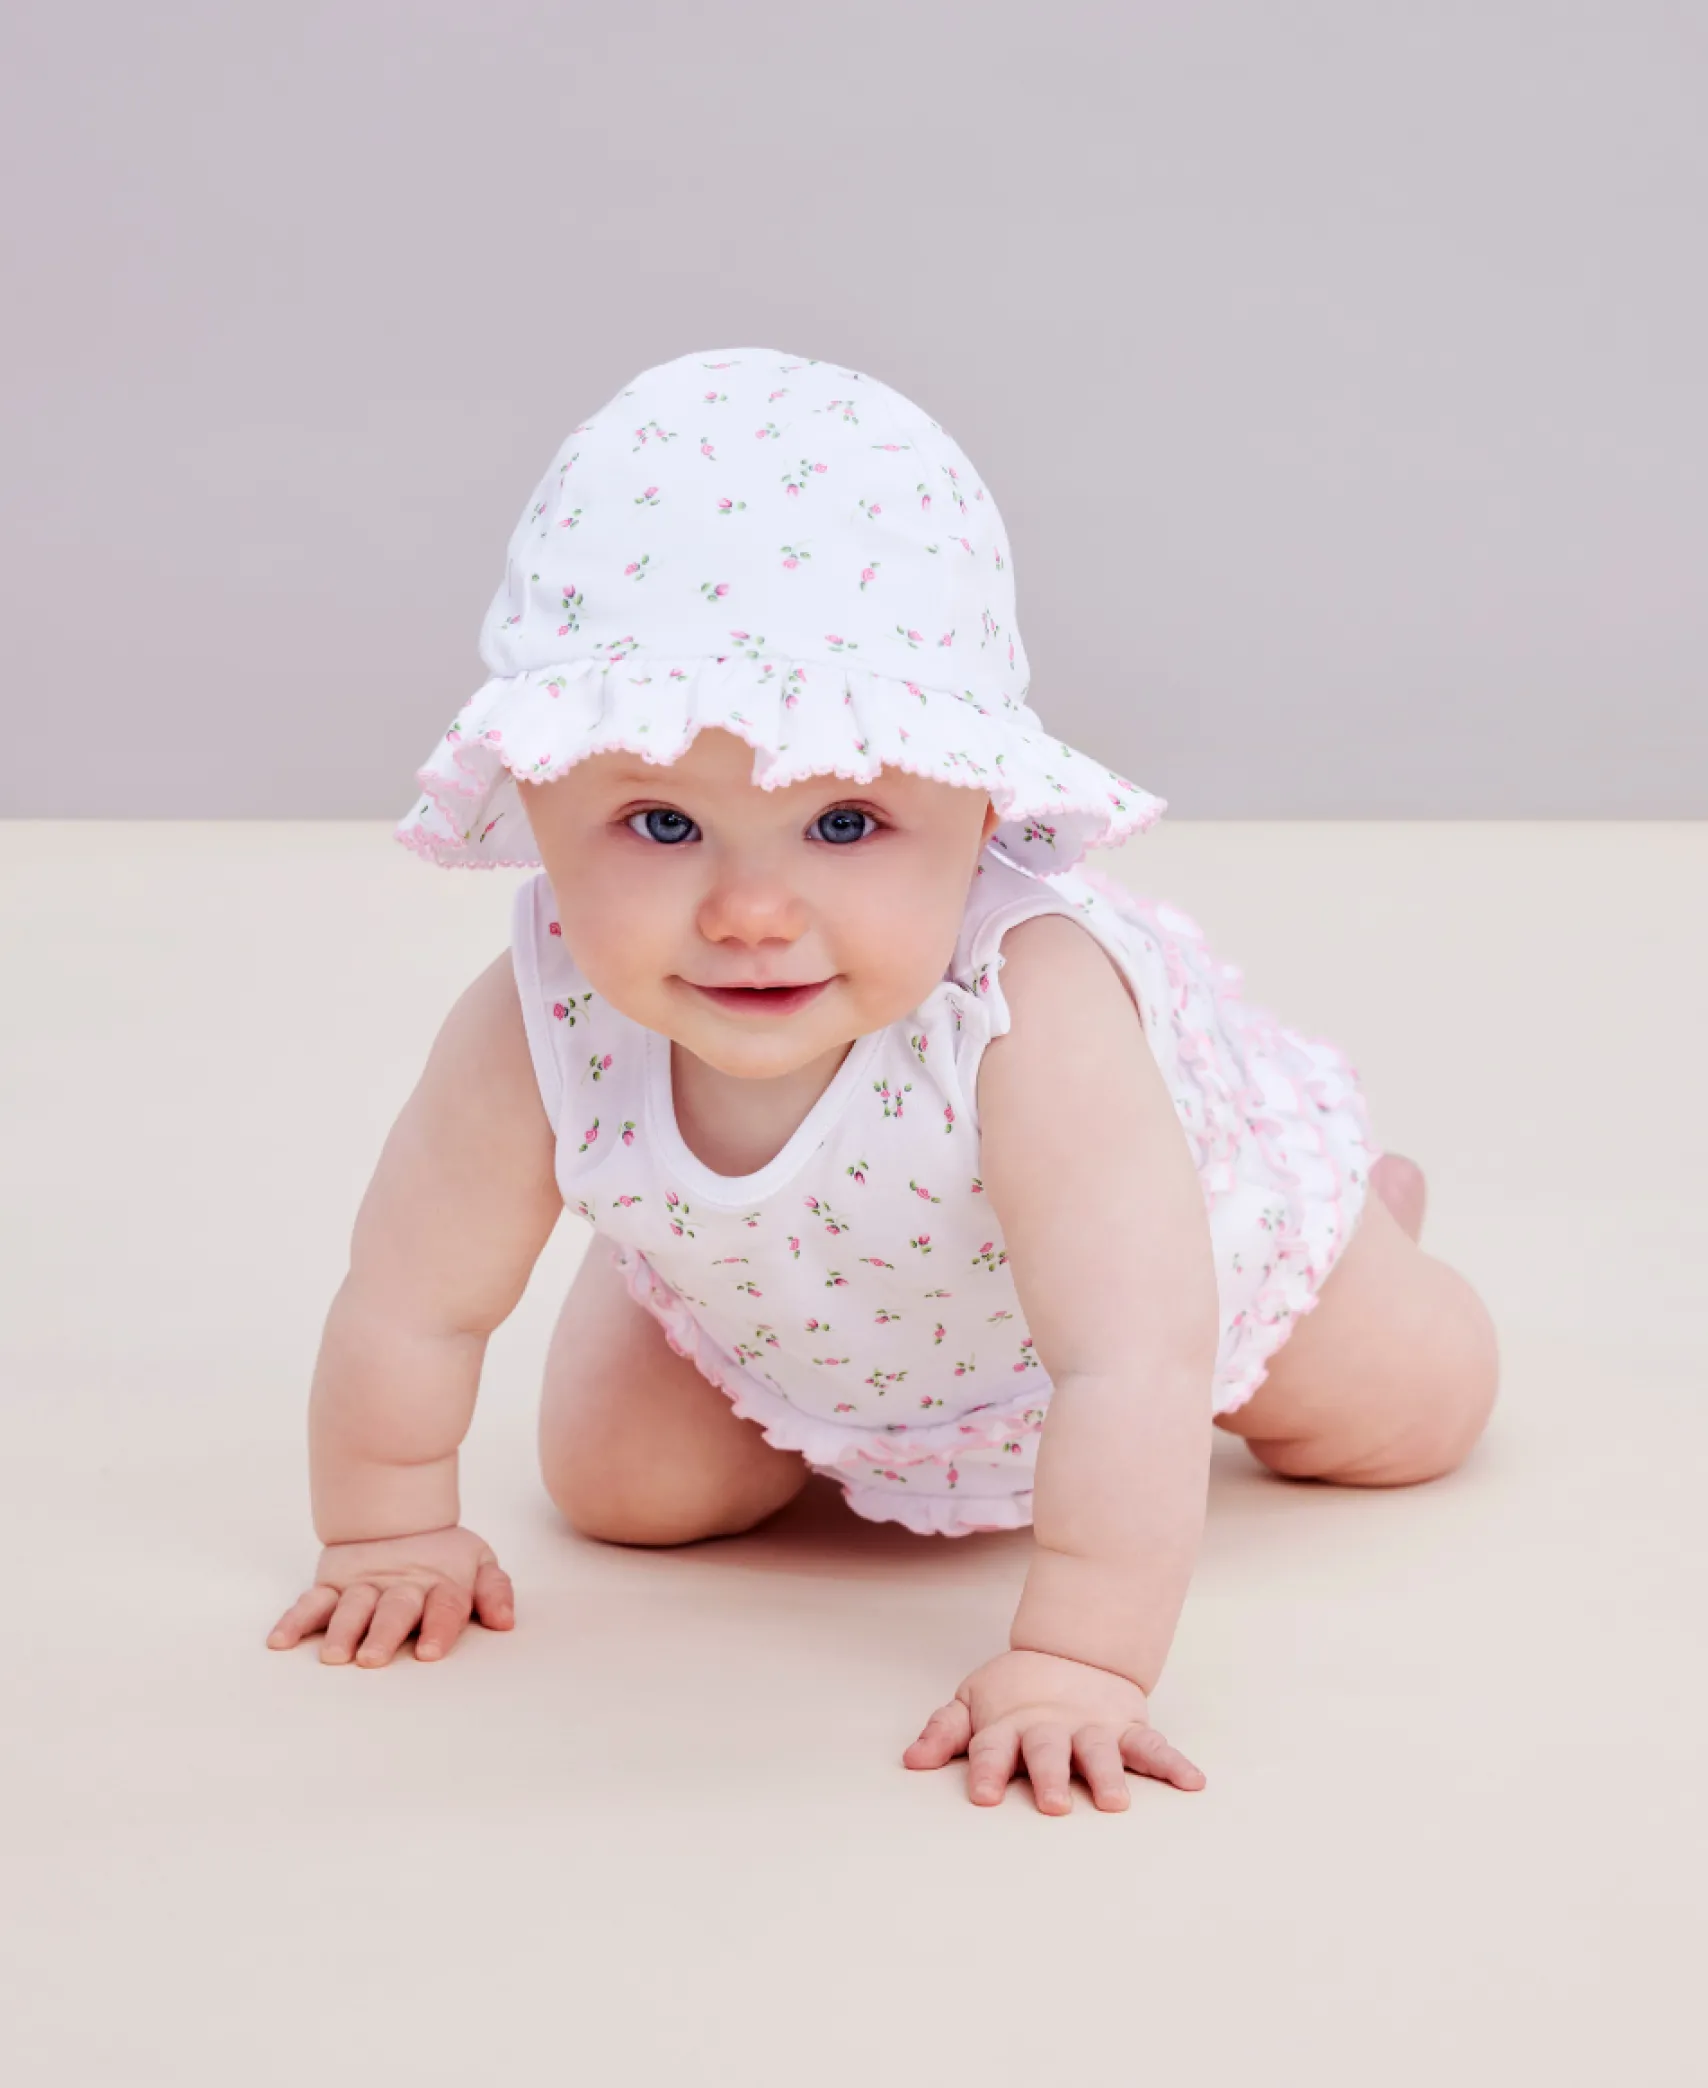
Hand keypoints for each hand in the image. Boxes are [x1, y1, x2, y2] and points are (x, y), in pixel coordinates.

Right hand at [265, 1524, 514, 1665]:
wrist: (398, 1515)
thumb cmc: (443, 1556)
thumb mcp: (479, 1563)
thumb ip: (494, 1591)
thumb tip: (505, 1621)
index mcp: (440, 1584)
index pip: (444, 1606)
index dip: (439, 1627)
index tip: (429, 1652)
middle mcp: (400, 1587)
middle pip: (394, 1610)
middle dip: (383, 1634)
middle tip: (372, 1659)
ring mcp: (364, 1586)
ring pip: (351, 1608)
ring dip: (341, 1631)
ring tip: (334, 1656)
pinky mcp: (333, 1584)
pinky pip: (311, 1602)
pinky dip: (294, 1620)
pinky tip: (280, 1641)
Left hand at [903, 1647, 1205, 1812]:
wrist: (1073, 1649)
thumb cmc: (1016, 1692)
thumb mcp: (973, 1702)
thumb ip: (945, 1731)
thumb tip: (911, 1761)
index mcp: (1011, 1725)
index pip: (993, 1749)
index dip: (986, 1771)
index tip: (982, 1798)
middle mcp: (1053, 1728)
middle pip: (1049, 1751)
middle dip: (1050, 1776)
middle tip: (1053, 1805)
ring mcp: (1094, 1728)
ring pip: (1102, 1751)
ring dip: (1109, 1775)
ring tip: (1116, 1803)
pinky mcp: (1128, 1728)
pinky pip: (1154, 1746)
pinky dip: (1174, 1763)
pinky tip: (1193, 1783)